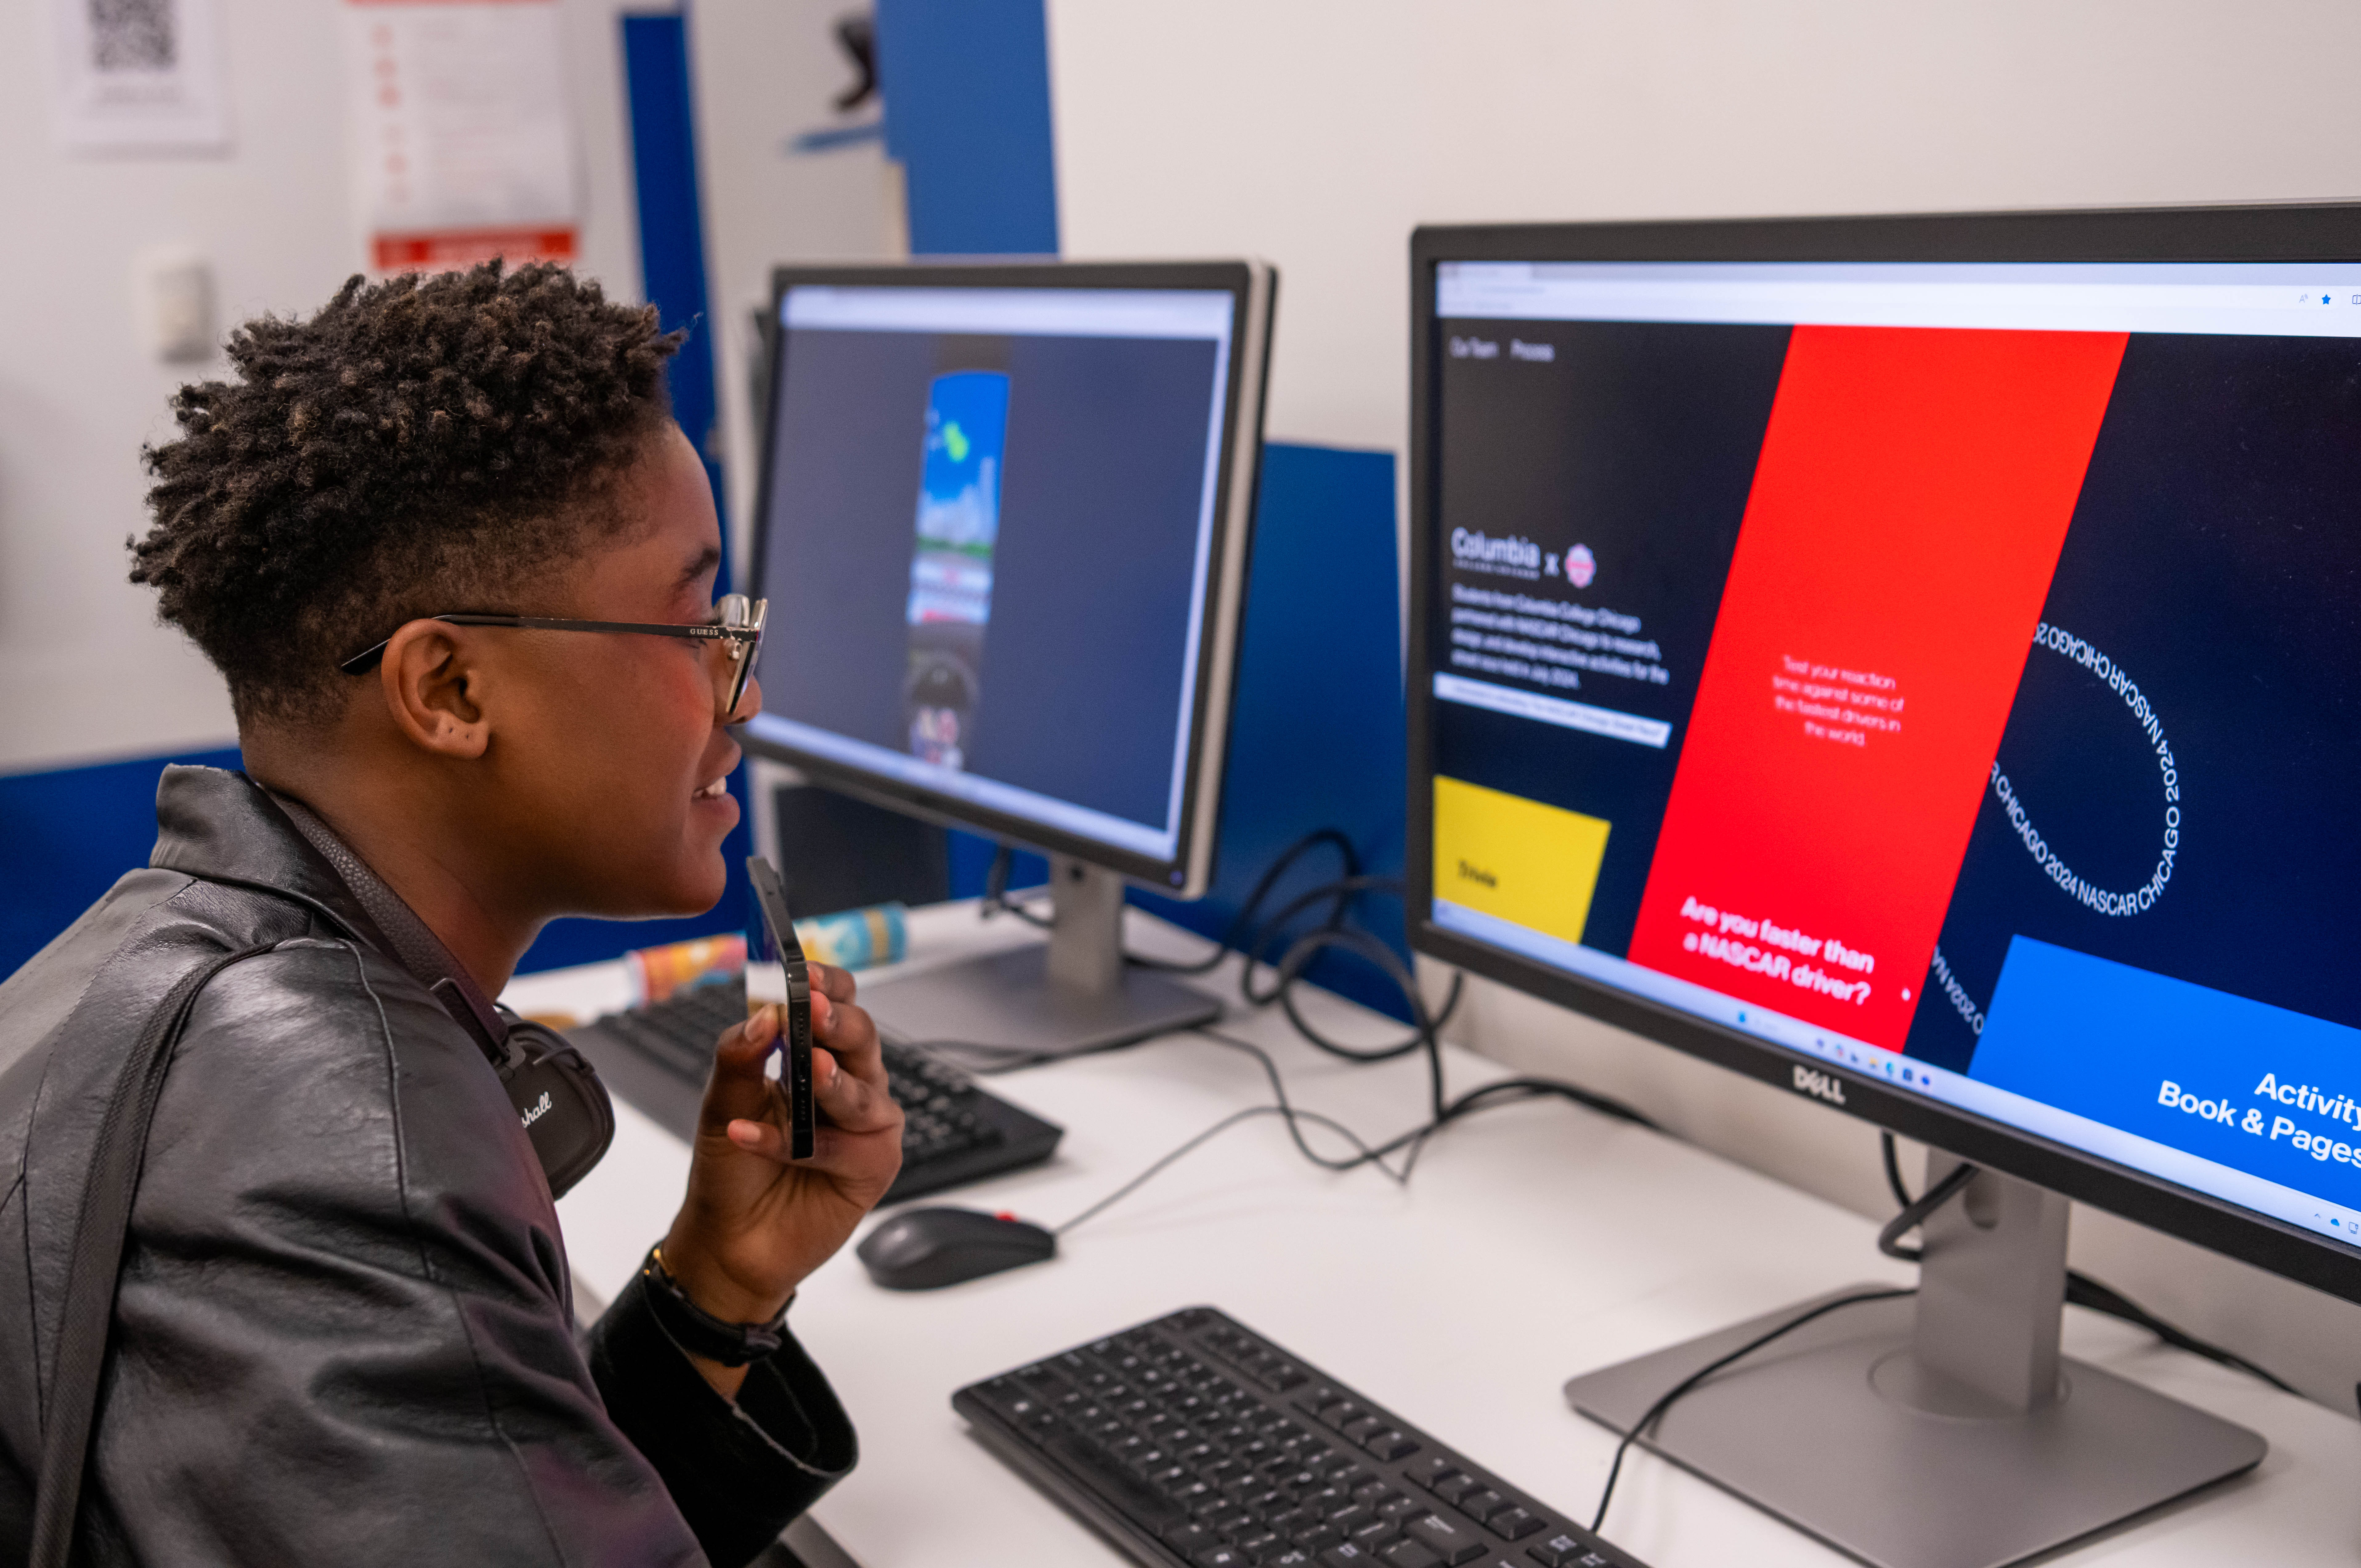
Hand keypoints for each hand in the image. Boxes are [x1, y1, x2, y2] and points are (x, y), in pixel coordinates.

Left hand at [659, 963, 903, 1394]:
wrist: (729, 1240)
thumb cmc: (732, 1168)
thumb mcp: (721, 1102)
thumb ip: (740, 1054)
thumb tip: (762, 1015)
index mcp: (816, 1055)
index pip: (837, 1003)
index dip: (826, 984)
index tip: (802, 972)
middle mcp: (849, 1084)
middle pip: (863, 1037)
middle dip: (839, 1022)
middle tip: (814, 1011)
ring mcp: (865, 1125)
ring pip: (864, 1091)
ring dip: (832, 1081)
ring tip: (809, 1072)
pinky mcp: (872, 1166)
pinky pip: (843, 1147)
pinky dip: (799, 1144)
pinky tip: (754, 1140)